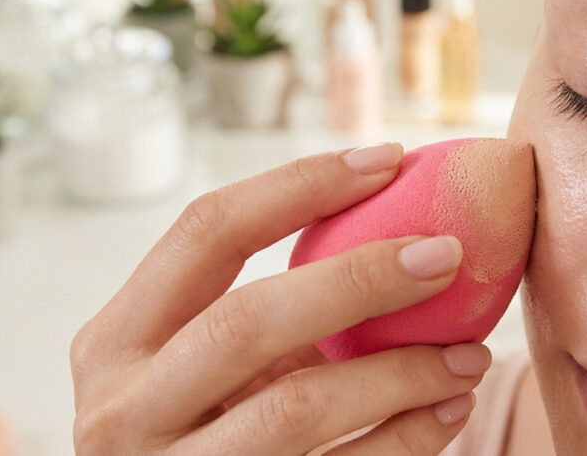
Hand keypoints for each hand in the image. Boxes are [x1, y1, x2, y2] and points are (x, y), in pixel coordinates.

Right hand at [71, 143, 490, 454]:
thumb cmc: (192, 434)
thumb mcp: (194, 371)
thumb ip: (262, 321)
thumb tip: (399, 243)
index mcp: (114, 341)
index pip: (204, 231)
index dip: (299, 185)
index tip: (387, 160)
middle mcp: (124, 407)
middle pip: (247, 318)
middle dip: (359, 277)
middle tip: (447, 254)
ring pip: (297, 404)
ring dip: (401, 372)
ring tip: (471, 354)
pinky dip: (406, 439)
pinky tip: (448, 411)